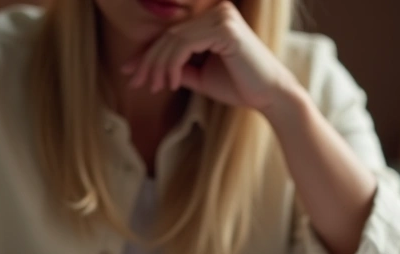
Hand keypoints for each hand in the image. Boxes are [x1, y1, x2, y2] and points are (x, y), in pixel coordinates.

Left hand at [122, 1, 297, 112]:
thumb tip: (150, 66)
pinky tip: (170, 83)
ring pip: (173, 40)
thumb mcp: (200, 75)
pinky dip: (172, 65)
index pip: (172, 32)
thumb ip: (178, 67)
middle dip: (148, 61)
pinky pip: (185, 45)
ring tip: (153, 87)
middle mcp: (218, 10)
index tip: (129, 72)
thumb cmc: (240, 86)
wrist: (270, 97)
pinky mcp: (224, 28)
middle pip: (169, 34)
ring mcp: (222, 16)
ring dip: (157, 66)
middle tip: (135, 82)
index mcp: (214, 16)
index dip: (148, 53)